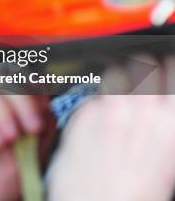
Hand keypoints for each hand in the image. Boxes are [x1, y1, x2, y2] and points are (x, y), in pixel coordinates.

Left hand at [48, 58, 174, 200]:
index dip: (167, 70)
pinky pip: (93, 93)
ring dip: (117, 81)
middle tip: (139, 89)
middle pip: (145, 61)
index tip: (164, 74)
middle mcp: (142, 107)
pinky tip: (97, 121)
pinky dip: (96, 101)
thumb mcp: (169, 157)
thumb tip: (164, 105)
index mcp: (171, 119)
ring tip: (116, 103)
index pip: (173, 66)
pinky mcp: (84, 111)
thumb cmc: (135, 193)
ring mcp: (110, 106)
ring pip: (115, 70)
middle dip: (142, 72)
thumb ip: (166, 121)